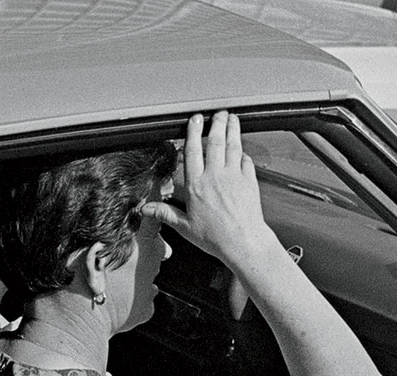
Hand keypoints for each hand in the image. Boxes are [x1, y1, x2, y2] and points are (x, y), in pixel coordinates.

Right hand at [141, 111, 273, 269]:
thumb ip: (166, 213)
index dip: (193, 132)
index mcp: (196, 185)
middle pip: (215, 141)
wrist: (243, 242)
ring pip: (232, 145)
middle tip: (217, 113)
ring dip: (232, 129)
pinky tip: (242, 149)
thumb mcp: (185, 227)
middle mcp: (215, 176)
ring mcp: (234, 176)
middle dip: (216, 123)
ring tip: (231, 119)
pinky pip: (246, 160)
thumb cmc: (216, 237)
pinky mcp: (250, 180)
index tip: (195, 120)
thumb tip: (146, 209)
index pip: (193, 151)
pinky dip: (244, 152)